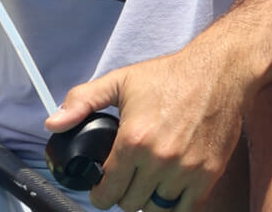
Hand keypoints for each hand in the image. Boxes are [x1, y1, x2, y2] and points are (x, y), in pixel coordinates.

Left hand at [45, 50, 247, 211]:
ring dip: (147, 201)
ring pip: (156, 210)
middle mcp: (159, 159)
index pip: (108, 190)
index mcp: (133, 140)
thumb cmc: (169, 76)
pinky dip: (173, 205)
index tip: (101, 190)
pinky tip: (167, 191)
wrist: (217, 73)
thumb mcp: (120, 82)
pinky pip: (185, 209)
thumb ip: (82, 102)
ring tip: (145, 185)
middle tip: (124, 182)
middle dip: (123, 195)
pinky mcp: (209, 174)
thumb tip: (54, 122)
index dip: (99, 194)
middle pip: (131, 203)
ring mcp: (186, 170)